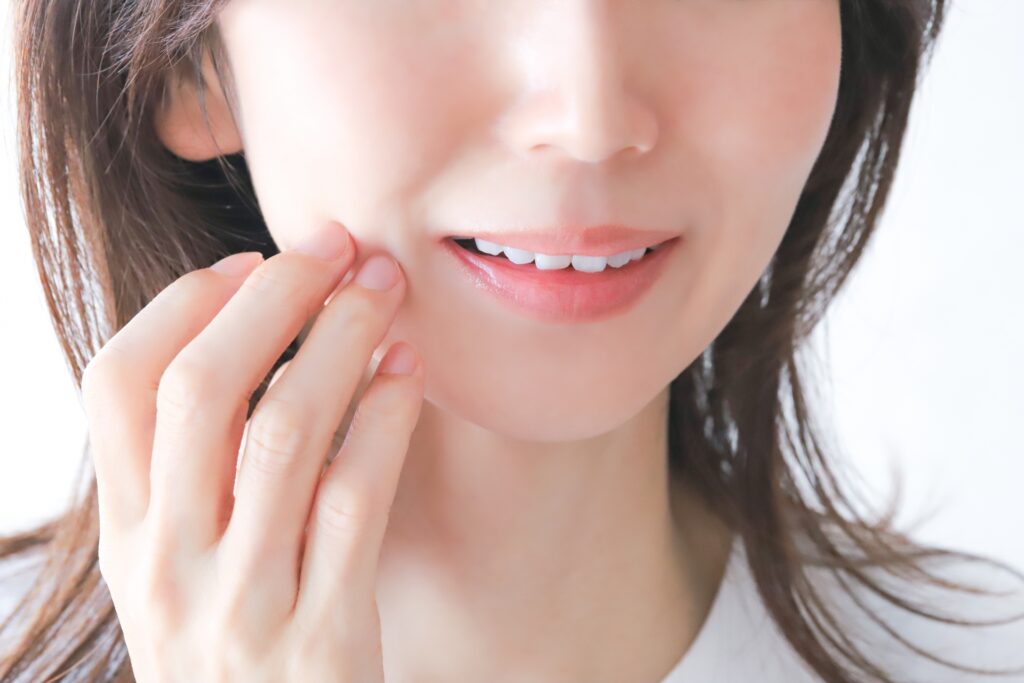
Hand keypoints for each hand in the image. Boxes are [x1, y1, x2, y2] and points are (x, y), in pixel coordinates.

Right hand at [82, 222, 422, 681]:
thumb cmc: (238, 641)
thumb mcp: (185, 564)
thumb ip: (197, 471)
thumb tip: (253, 326)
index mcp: (127, 534)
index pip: (119, 386)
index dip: (184, 306)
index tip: (250, 263)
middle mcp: (168, 564)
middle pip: (203, 390)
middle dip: (274, 299)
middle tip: (336, 245)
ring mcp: (241, 603)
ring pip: (285, 432)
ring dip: (342, 342)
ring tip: (385, 291)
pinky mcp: (321, 633)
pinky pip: (354, 499)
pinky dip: (385, 420)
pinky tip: (410, 376)